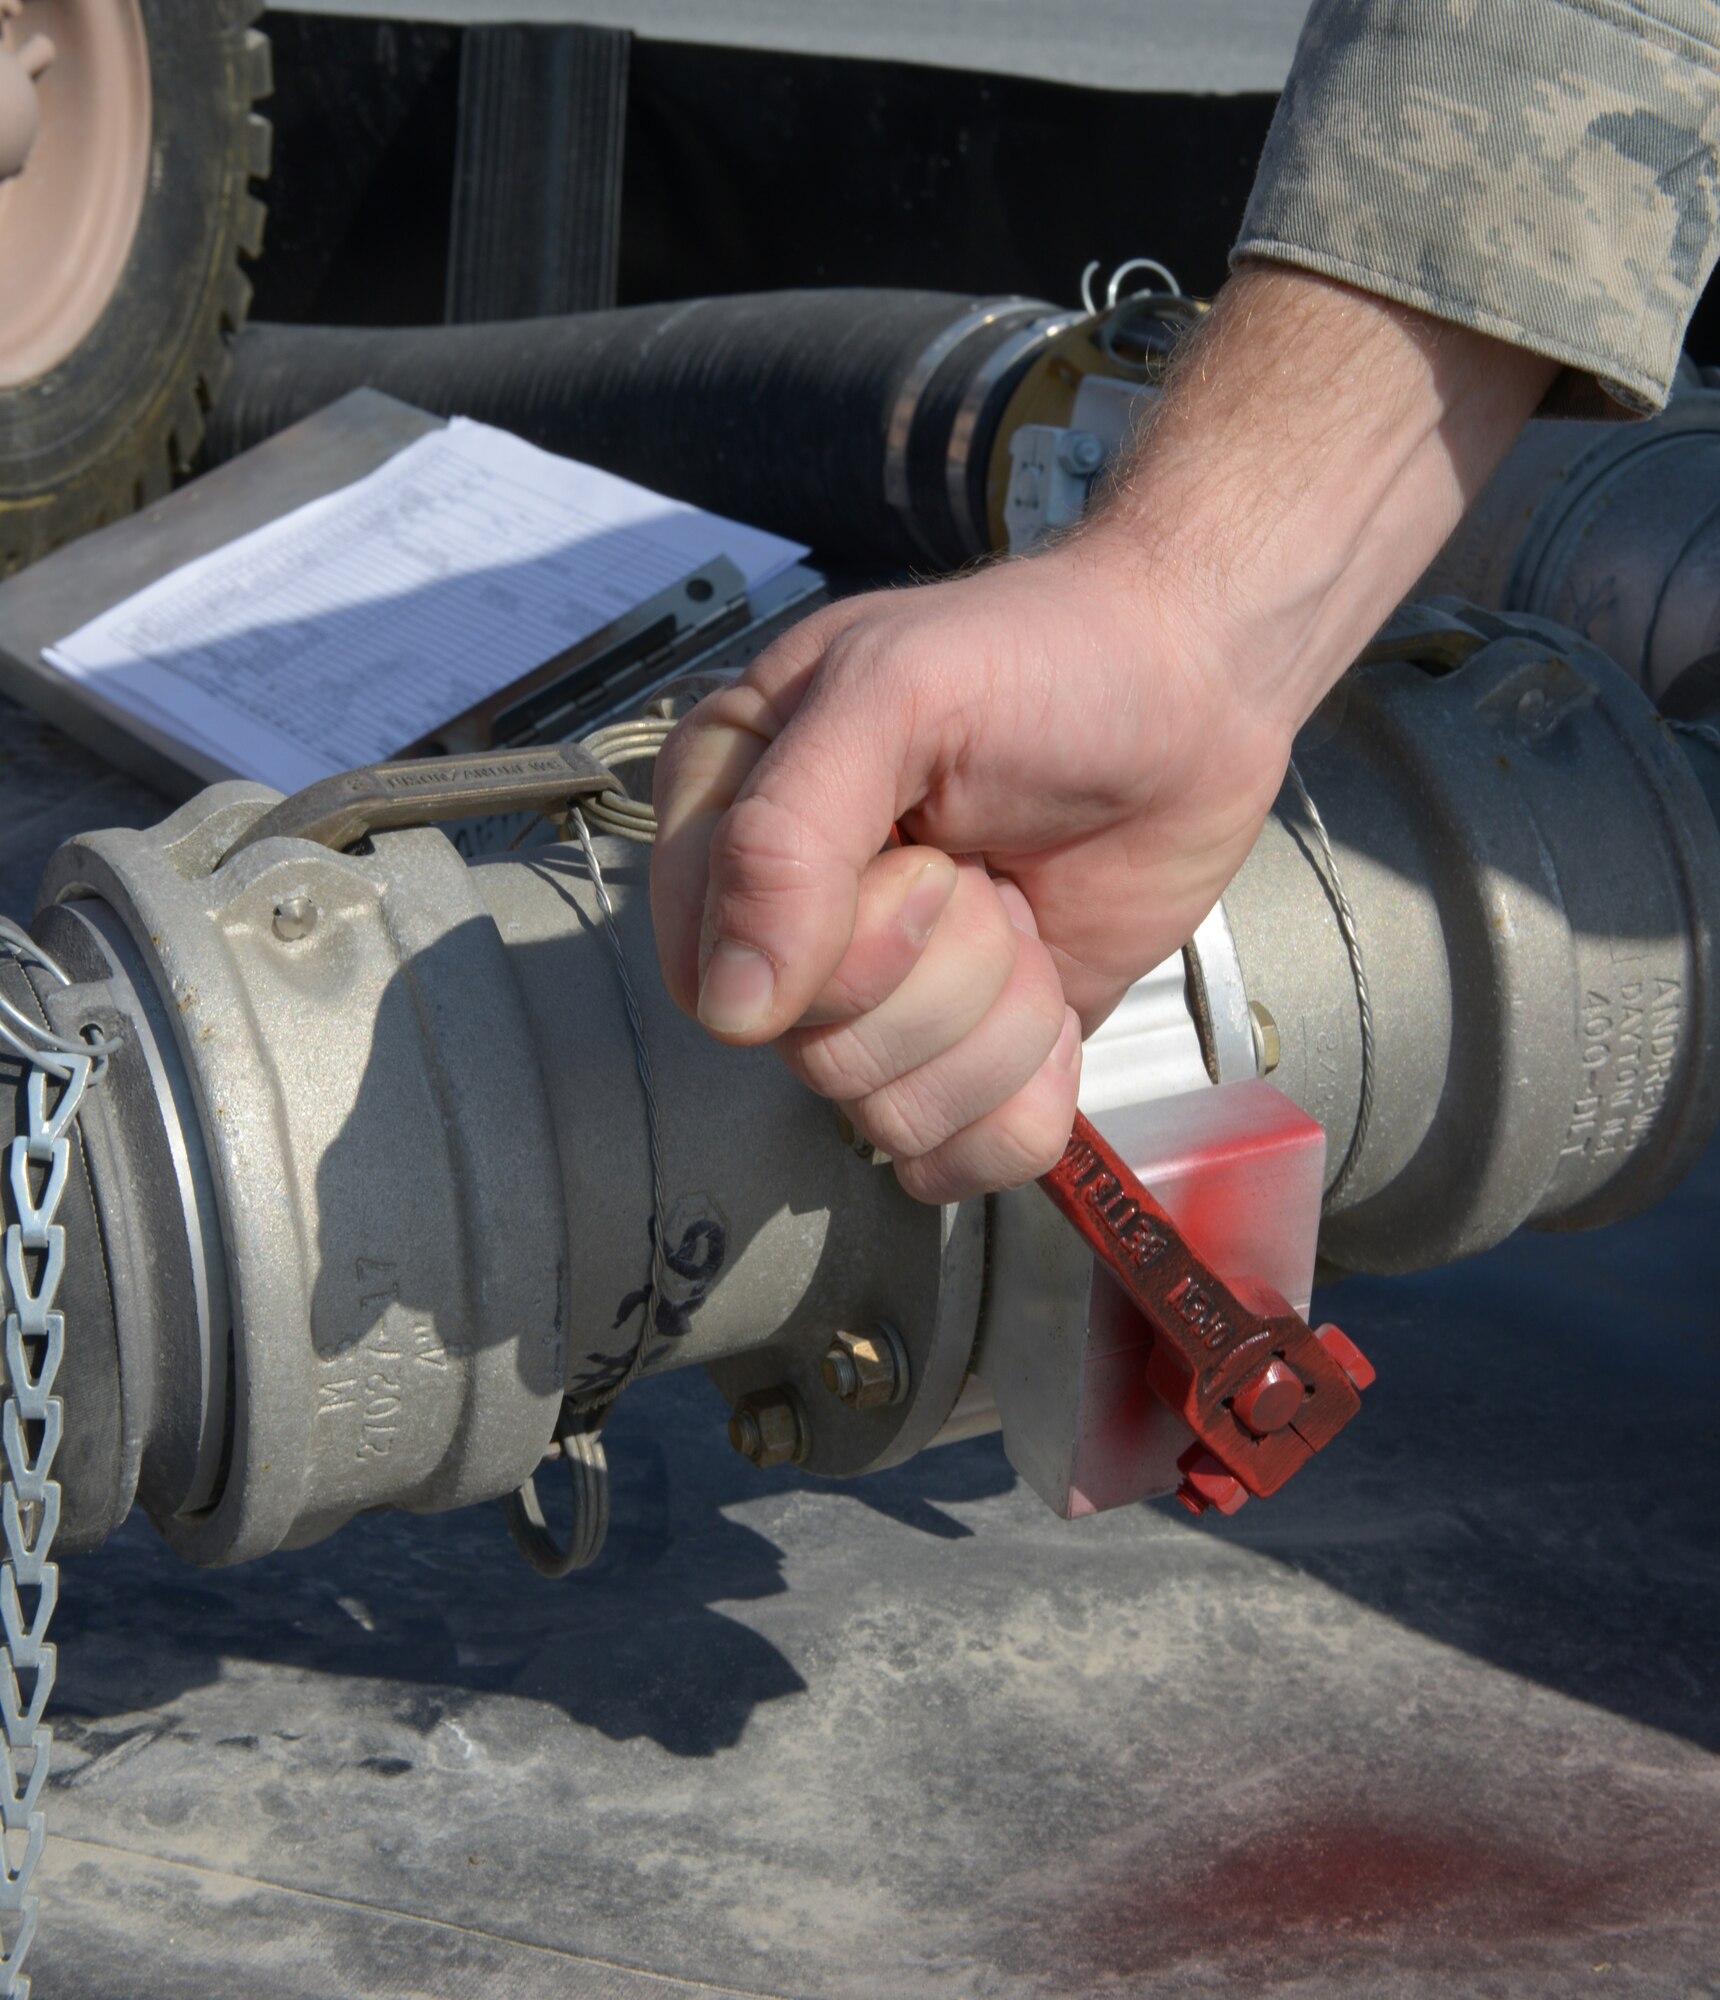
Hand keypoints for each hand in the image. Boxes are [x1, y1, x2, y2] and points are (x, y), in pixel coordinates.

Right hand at [649, 544, 1291, 1202]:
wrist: (1198, 689)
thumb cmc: (1051, 658)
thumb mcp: (897, 696)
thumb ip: (787, 839)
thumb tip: (732, 1007)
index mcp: (729, 816)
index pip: (714, 975)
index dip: (838, 947)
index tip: (929, 857)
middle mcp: (787, 921)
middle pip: (814, 1054)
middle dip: (942, 974)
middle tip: (985, 870)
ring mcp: (880, 997)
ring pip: (891, 1114)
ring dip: (998, 1024)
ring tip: (1023, 913)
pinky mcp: (965, 1055)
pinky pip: (954, 1158)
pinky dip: (1027, 1094)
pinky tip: (1051, 993)